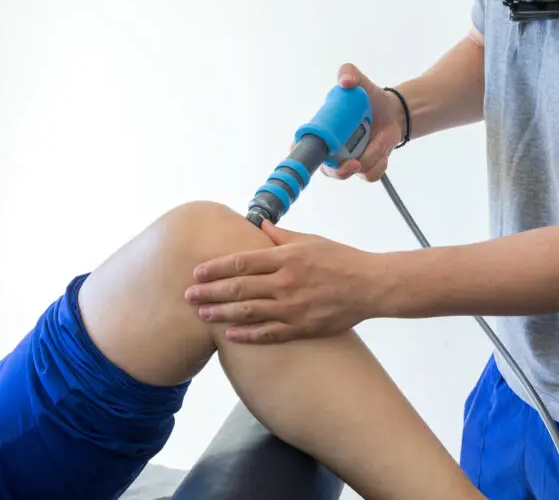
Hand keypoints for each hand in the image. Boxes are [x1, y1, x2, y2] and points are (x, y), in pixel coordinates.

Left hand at [185, 222, 381, 343]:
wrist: (370, 286)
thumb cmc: (341, 259)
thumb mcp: (311, 240)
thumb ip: (282, 236)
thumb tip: (260, 224)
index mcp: (286, 258)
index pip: (241, 262)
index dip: (215, 268)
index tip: (196, 272)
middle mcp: (285, 282)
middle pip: (238, 288)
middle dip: (209, 291)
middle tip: (188, 295)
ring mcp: (293, 307)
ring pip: (248, 312)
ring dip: (221, 313)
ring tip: (201, 314)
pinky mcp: (302, 327)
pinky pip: (268, 333)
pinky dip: (247, 334)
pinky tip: (229, 334)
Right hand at [301, 63, 404, 181]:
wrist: (393, 112)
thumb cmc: (369, 99)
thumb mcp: (360, 82)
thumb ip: (348, 73)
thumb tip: (346, 82)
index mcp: (323, 132)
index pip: (302, 148)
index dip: (302, 156)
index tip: (313, 155)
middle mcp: (332, 152)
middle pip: (328, 171)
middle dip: (340, 171)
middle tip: (354, 163)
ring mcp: (348, 162)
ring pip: (353, 172)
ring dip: (370, 157)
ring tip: (380, 139)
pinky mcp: (366, 169)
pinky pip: (370, 175)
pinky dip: (380, 162)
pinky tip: (383, 146)